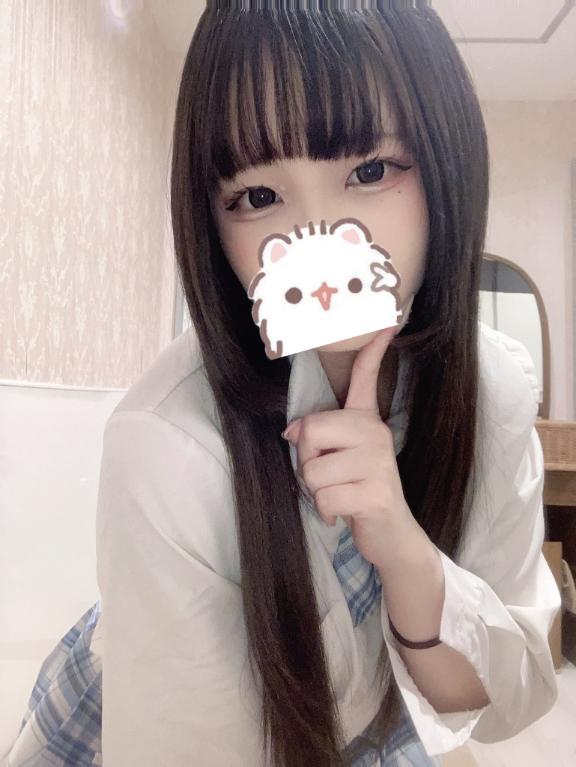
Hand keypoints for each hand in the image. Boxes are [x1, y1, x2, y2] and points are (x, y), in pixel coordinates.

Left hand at [283, 326, 423, 569]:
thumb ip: (317, 438)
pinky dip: (327, 511)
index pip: (366, 379)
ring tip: (339, 495)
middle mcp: (376, 434)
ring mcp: (379, 462)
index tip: (385, 322)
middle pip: (311, 431)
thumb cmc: (357, 491)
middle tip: (329, 476)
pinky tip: (344, 512)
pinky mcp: (376, 493)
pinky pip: (324, 497)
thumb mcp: (338, 460)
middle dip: (307, 461)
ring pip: (312, 470)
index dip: (373, 350)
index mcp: (367, 422)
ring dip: (316, 491)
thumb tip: (292, 433)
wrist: (392, 535)